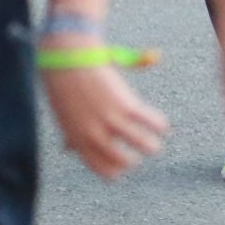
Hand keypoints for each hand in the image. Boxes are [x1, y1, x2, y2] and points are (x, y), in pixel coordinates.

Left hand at [40, 38, 169, 179]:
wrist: (66, 55)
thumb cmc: (63, 83)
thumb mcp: (63, 114)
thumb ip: (70, 135)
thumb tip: (68, 150)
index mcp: (78, 139)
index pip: (104, 169)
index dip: (117, 169)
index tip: (123, 161)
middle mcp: (95, 134)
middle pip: (125, 161)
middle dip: (134, 159)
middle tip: (137, 148)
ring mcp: (111, 120)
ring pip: (145, 146)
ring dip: (153, 146)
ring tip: (154, 141)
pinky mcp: (125, 105)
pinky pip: (152, 123)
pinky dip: (160, 125)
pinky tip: (162, 125)